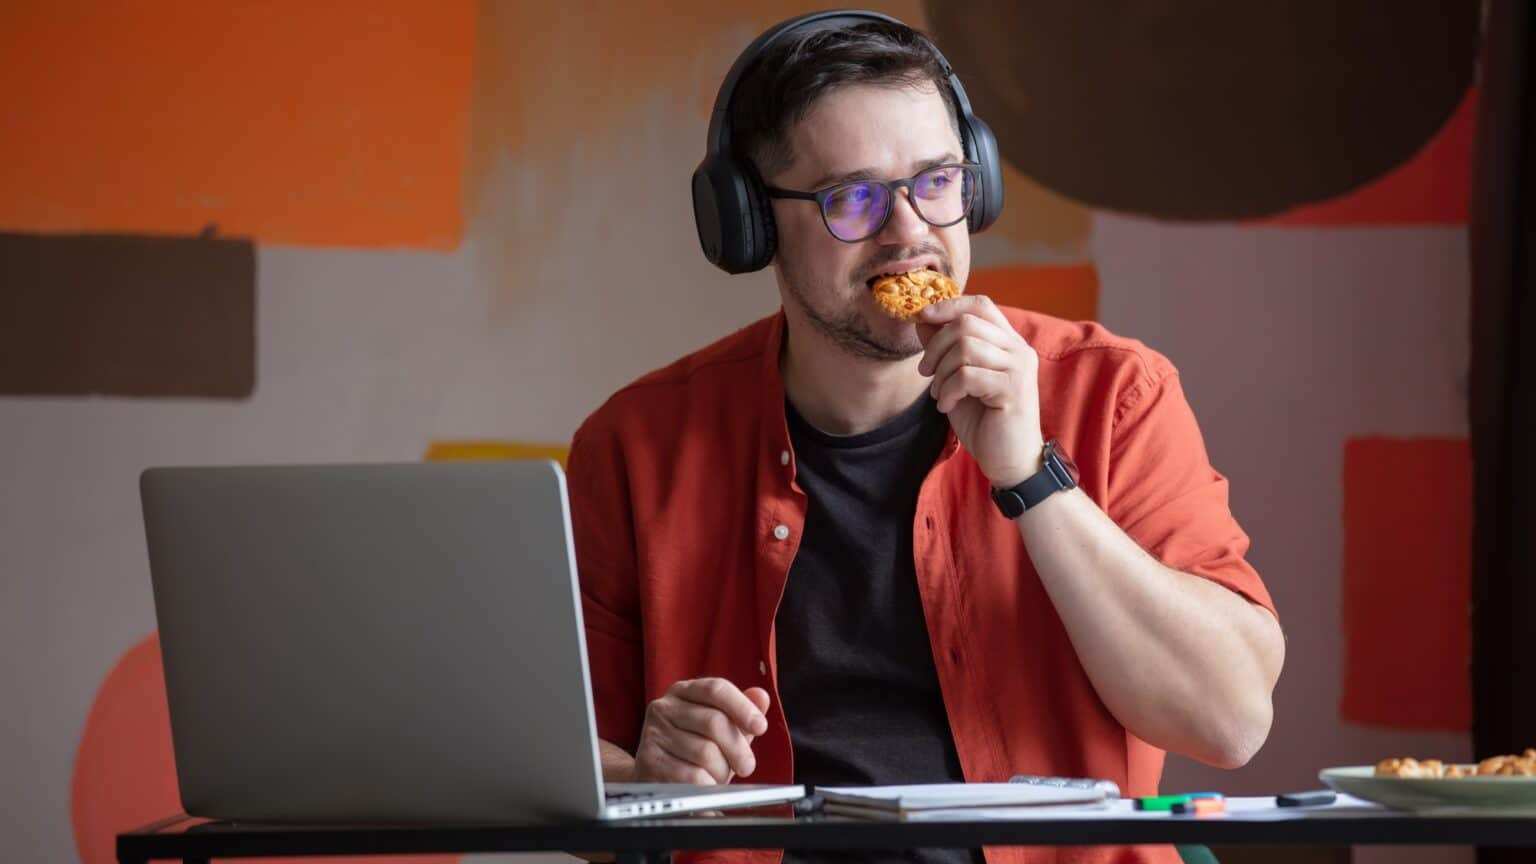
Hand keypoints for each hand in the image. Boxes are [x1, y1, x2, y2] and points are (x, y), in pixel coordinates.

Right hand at [633, 678, 770, 784]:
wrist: (656, 775)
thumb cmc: (693, 749)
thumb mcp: (721, 728)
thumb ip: (741, 712)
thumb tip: (761, 697)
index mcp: (684, 691)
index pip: (716, 689)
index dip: (742, 707)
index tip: (761, 726)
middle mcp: (665, 707)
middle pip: (714, 722)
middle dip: (738, 748)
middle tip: (747, 766)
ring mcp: (654, 733)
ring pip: (705, 752)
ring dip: (721, 770)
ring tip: (719, 776)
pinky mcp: (648, 761)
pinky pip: (691, 776)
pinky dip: (707, 785)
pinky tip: (707, 786)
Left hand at [916, 295, 1044, 488]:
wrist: (1009, 462)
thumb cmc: (985, 422)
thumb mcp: (957, 380)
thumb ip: (945, 350)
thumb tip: (922, 320)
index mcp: (1009, 343)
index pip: (981, 305)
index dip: (950, 305)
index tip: (923, 316)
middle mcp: (1019, 350)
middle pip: (967, 324)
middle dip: (936, 347)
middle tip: (926, 373)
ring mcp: (1019, 368)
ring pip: (965, 347)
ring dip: (941, 372)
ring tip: (940, 394)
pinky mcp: (1013, 389)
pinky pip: (967, 375)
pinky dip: (948, 391)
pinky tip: (947, 406)